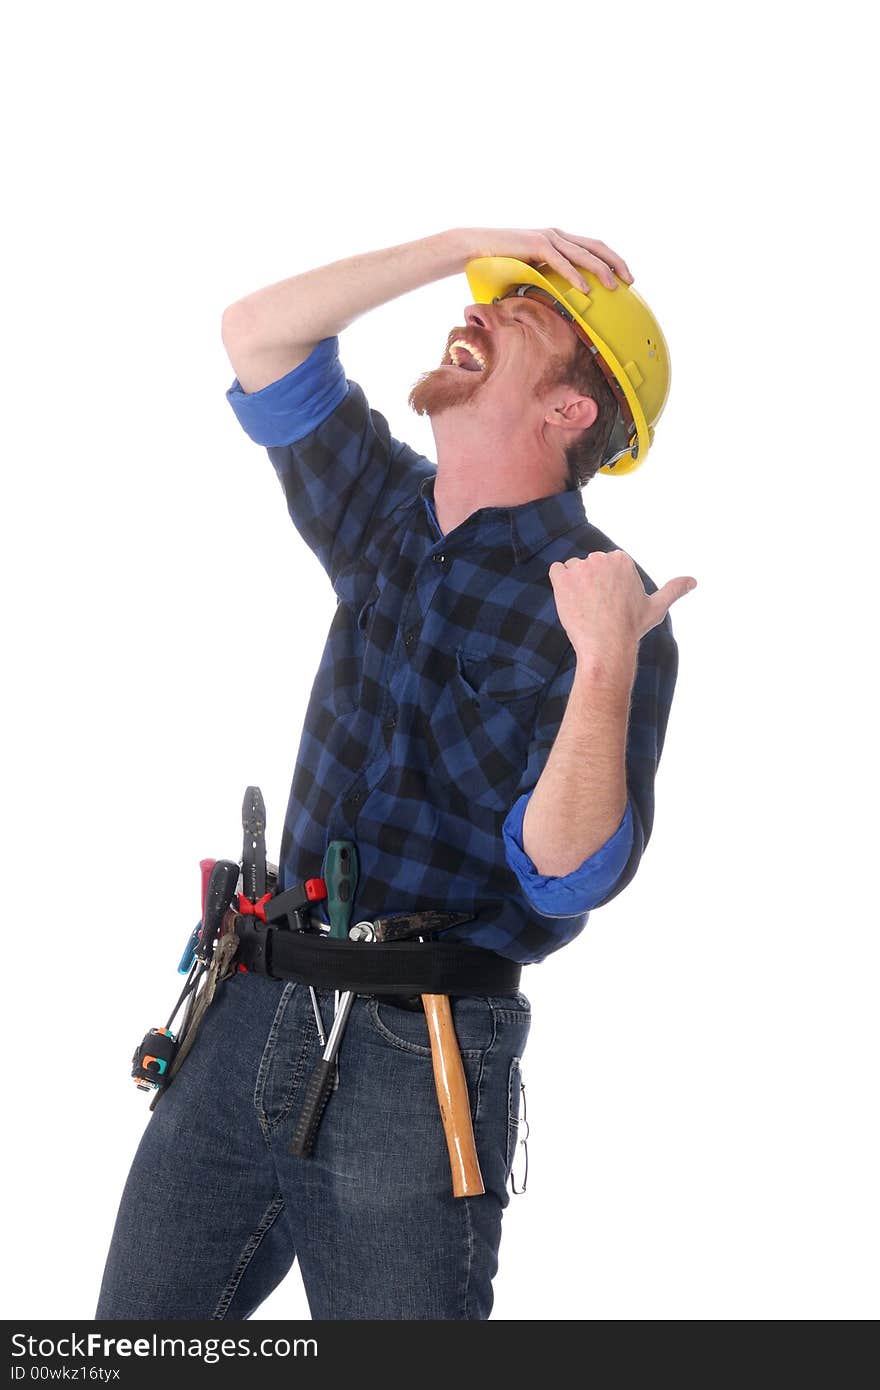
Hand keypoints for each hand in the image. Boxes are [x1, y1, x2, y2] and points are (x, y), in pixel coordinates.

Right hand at [462, 227, 632, 291]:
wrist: (475, 247)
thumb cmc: (501, 261)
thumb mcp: (530, 269)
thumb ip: (547, 276)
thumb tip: (561, 298)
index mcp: (560, 239)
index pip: (594, 246)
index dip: (613, 260)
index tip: (626, 277)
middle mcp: (557, 235)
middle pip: (596, 247)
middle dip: (616, 263)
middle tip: (630, 281)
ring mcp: (547, 238)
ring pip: (582, 253)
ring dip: (600, 270)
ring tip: (613, 287)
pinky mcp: (535, 245)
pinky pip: (560, 262)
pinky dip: (575, 275)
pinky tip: (585, 289)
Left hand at [548, 551, 696, 667]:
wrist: (607, 646)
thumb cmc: (632, 628)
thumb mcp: (656, 607)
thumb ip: (674, 590)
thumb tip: (694, 581)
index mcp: (622, 559)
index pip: (605, 565)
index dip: (606, 586)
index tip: (610, 603)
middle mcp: (602, 558)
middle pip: (588, 566)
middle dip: (590, 584)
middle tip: (598, 608)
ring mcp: (581, 567)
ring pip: (572, 570)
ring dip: (575, 585)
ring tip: (585, 607)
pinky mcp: (563, 577)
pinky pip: (556, 571)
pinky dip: (560, 584)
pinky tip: (570, 601)